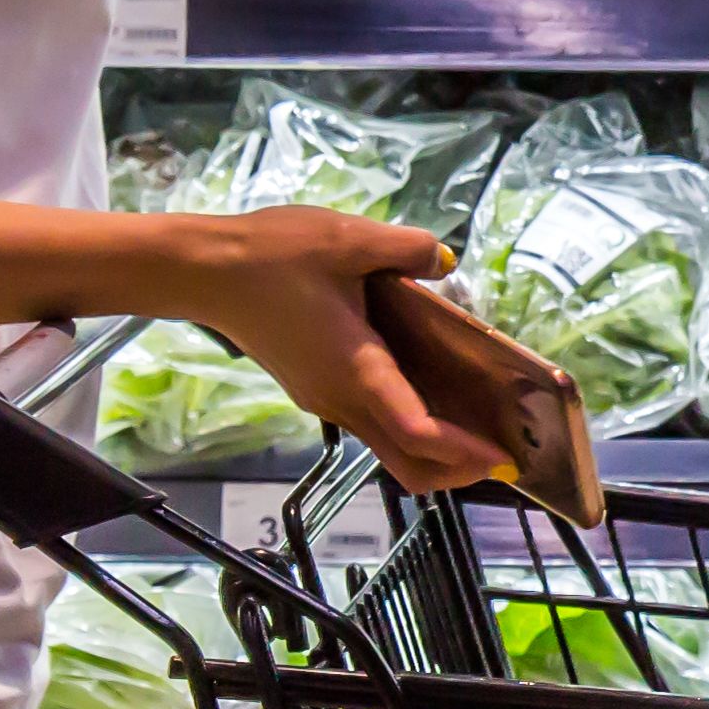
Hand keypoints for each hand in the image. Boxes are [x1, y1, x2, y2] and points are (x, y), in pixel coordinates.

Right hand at [171, 208, 507, 494]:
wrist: (206, 271)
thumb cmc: (273, 255)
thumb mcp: (348, 238)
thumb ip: (404, 248)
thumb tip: (442, 260)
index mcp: (356, 369)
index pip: (416, 432)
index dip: (463, 452)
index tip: (502, 456)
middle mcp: (341, 398)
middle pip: (405, 462)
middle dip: (456, 469)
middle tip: (501, 452)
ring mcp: (324, 399)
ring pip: (387, 447)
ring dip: (434, 449)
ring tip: (478, 422)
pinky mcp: (314, 388)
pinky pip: (370, 422)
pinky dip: (408, 425)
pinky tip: (431, 390)